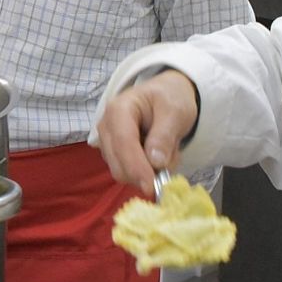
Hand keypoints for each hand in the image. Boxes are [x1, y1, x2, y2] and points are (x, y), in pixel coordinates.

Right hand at [95, 70, 199, 192]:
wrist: (166, 95)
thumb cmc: (169, 98)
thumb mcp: (175, 111)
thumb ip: (165, 135)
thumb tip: (156, 162)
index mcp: (118, 109)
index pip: (123, 143)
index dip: (136, 167)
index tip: (152, 186)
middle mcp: (106, 127)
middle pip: (117, 163)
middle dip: (144, 172)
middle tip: (172, 162)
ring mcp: (107, 142)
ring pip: (122, 172)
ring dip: (148, 172)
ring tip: (168, 152)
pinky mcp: (113, 155)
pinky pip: (128, 173)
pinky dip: (146, 172)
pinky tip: (158, 156)